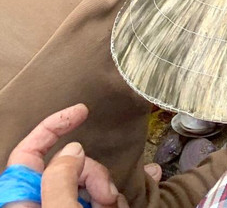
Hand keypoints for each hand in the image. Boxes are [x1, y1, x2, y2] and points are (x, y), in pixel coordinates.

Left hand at [6, 104, 125, 207]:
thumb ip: (61, 178)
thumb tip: (74, 149)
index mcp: (23, 198)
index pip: (28, 152)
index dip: (52, 127)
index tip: (81, 111)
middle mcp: (42, 201)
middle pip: (70, 165)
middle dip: (95, 174)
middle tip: (106, 196)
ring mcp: (63, 207)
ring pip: (90, 181)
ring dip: (107, 191)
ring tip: (112, 207)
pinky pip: (101, 197)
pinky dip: (113, 201)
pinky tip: (120, 207)